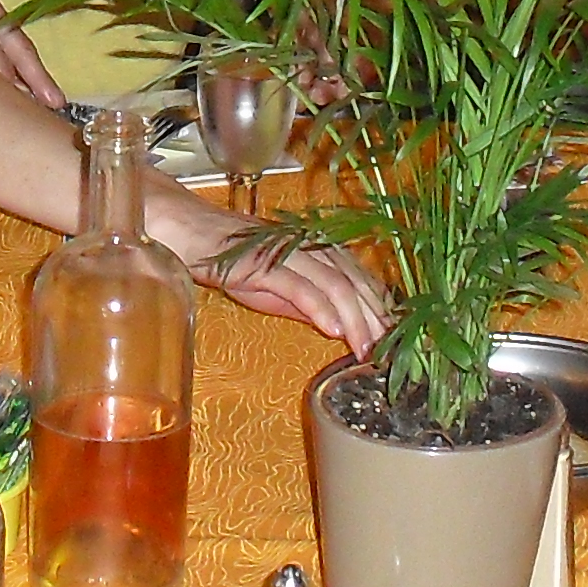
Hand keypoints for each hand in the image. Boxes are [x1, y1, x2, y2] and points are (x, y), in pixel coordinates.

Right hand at [197, 231, 390, 354]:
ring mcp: (289, 253)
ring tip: (365, 348)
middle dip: (374, 319)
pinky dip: (320, 308)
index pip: (360, 279)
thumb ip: (310, 302)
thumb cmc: (236, 260)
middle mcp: (310, 246)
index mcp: (318, 250)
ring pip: (334, 285)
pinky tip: (334, 330)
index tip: (393, 337)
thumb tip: (341, 325)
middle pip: (354, 283)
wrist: (195, 236)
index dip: (379, 308)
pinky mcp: (266, 263)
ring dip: (355, 319)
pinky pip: (300, 286)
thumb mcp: (281, 287)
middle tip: (387, 350)